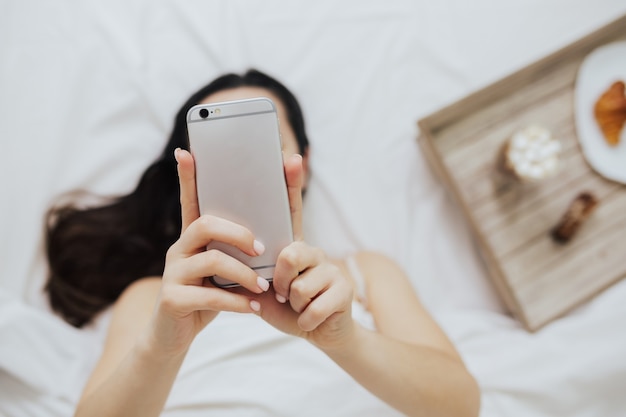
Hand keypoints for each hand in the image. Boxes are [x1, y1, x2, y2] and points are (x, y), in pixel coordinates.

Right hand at [147, 149, 267, 355]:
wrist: (174, 337)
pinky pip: (210, 294)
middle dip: (239, 233)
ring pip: (212, 259)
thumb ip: (236, 254)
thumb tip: (267, 237)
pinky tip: (253, 309)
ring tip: (264, 287)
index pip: (189, 201)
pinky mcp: (172, 298)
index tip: (186, 151)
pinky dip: (237, 302)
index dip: (187, 177)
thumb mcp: (222, 273)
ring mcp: (172, 273)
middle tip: (262, 249)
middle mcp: (178, 249)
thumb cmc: (205, 298)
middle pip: (206, 224)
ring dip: (245, 273)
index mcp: (192, 239)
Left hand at [254, 154, 355, 350]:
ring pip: (299, 285)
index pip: (292, 210)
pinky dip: (304, 320)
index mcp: (294, 246)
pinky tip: (309, 320)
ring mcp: (332, 269)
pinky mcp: (344, 290)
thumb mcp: (264, 287)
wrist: (320, 334)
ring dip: (293, 304)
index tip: (290, 157)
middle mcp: (314, 251)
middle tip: (282, 292)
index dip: (291, 184)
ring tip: (298, 306)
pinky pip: (312, 306)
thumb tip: (224, 252)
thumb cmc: (288, 307)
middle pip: (290, 254)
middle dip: (280, 281)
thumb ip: (252, 269)